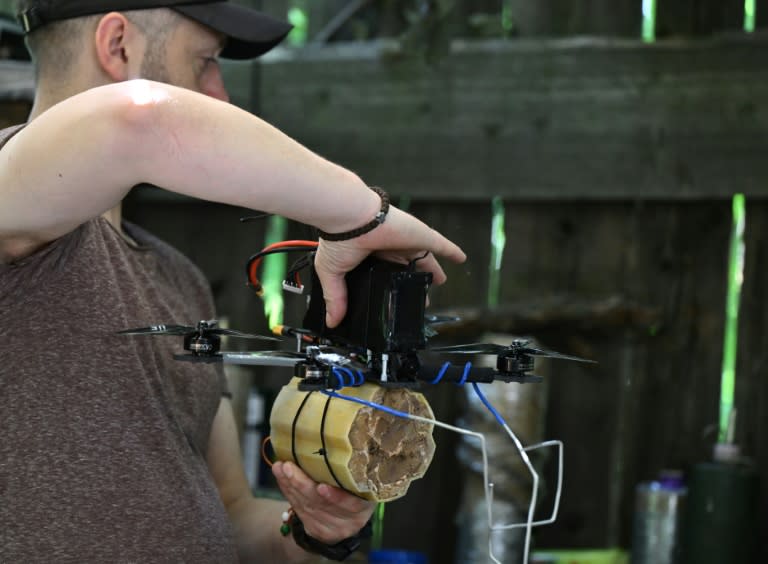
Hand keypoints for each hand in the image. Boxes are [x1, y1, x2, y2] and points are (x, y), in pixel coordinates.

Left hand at [272, 461, 374, 543]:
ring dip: (290, 486)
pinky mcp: (316, 530)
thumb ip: (353, 465)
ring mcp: (332, 527)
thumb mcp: (362, 477)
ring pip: (307, 506)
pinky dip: (288, 491)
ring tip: (279, 468)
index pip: (351, 504)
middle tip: (288, 467)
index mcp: (366, 503)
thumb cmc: (357, 485)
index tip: (321, 487)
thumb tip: (337, 435)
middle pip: (322, 504)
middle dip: (303, 485)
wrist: (351, 514)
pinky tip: (281, 477)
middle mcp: (350, 520)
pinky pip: (299, 509)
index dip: (336, 497)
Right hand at [314, 206, 465, 327]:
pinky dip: (451, 251)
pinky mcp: (420, 237)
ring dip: (432, 270)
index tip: (395, 299)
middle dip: (414, 282)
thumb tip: (332, 321)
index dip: (393, 285)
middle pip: (407, 267)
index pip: (386, 272)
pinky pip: (441, 245)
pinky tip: (460, 258)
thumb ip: (336, 298)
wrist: (349, 217)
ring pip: (424, 258)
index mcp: (371, 254)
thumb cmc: (338, 239)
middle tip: (420, 300)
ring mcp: (407, 242)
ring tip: (439, 282)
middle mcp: (390, 247)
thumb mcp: (332, 272)